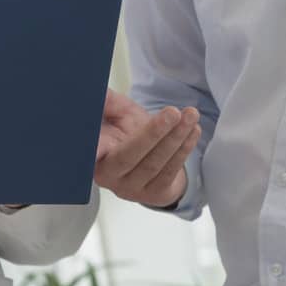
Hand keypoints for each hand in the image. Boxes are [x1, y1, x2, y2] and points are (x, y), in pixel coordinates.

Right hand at [95, 89, 200, 207]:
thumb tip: (101, 91)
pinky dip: (184, 149)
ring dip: (176, 137)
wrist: (151, 160)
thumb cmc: (129, 135)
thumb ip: (109, 102)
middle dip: (153, 133)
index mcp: (95, 155)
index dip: (94, 145)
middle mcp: (109, 175)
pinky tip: (193, 131)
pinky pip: (170, 171)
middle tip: (172, 113)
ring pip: (154, 163)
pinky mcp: (154, 194)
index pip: (92, 149)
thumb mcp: (119, 114)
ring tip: (190, 115)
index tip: (100, 130)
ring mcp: (131, 188)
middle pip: (128, 156)